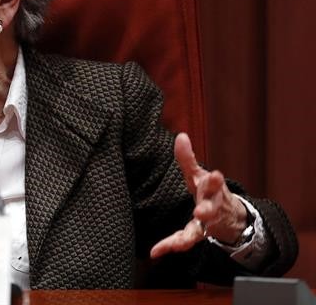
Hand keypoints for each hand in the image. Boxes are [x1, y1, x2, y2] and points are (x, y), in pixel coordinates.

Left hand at [150, 132, 247, 258]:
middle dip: (207, 209)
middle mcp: (211, 206)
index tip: (216, 175)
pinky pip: (185, 240)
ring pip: (200, 229)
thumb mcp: (198, 175)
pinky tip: (156, 250)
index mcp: (210, 189)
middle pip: (211, 207)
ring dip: (190, 234)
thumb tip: (180, 136)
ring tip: (180, 242)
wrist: (229, 216)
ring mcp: (206, 223)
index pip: (213, 183)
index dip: (215, 180)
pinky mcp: (198, 234)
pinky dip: (170, 245)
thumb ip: (187, 158)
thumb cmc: (208, 191)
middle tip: (201, 211)